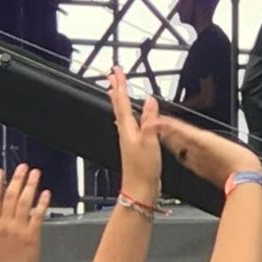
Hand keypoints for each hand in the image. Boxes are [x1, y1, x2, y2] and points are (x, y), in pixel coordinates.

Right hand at [0, 164, 51, 261]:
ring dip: (30, 186)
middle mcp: (6, 225)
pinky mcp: (33, 235)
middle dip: (16, 179)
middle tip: (23, 167)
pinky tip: (46, 193)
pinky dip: (42, 203)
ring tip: (35, 173)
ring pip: (24, 203)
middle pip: (11, 197)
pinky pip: (38, 215)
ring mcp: (20, 229)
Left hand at [109, 67, 162, 203]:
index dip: (120, 85)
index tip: (116, 71)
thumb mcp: (149, 141)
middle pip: (118, 106)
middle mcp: (125, 132)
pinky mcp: (134, 145)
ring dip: (119, 100)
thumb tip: (150, 100)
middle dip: (115, 89)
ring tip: (116, 90)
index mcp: (128, 128)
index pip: (122, 101)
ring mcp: (128, 139)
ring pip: (122, 113)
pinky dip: (127, 114)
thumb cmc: (143, 170)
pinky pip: (128, 123)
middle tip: (111, 76)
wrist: (140, 190)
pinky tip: (129, 117)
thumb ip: (150, 120)